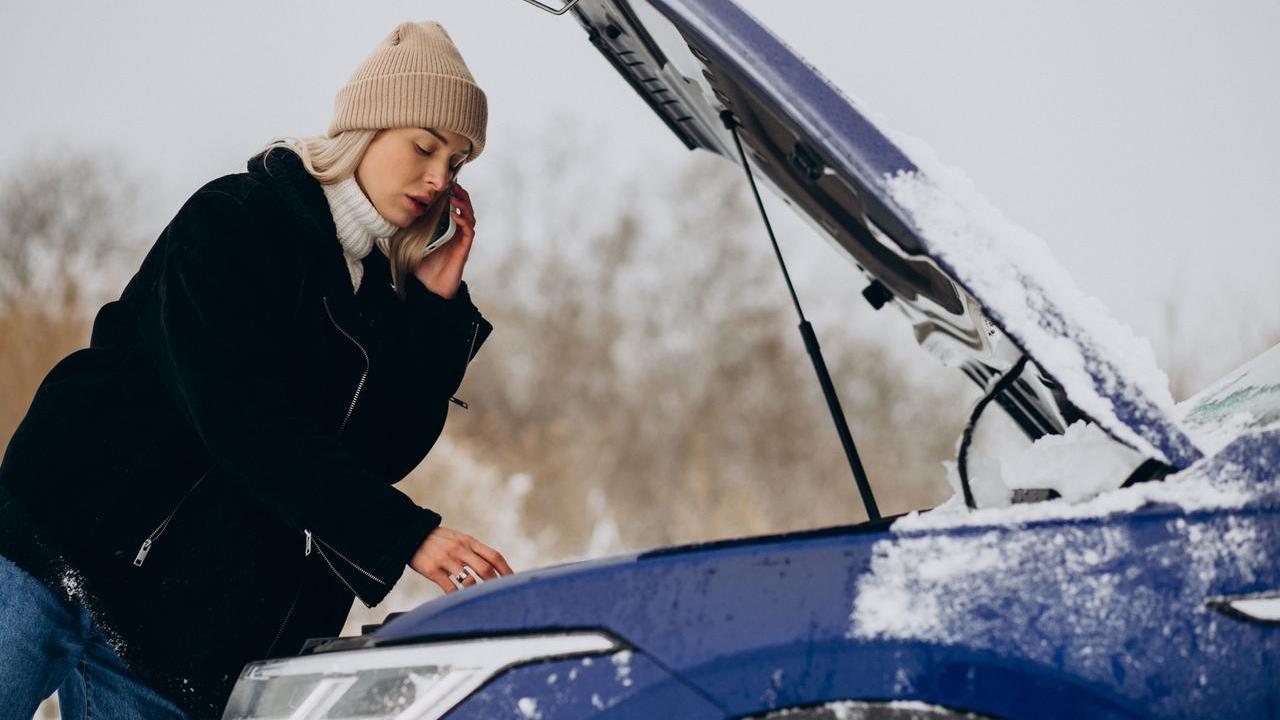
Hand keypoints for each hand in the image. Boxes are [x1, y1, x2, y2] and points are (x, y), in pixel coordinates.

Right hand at [410, 525, 512, 592]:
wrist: (410, 535)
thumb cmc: (439, 540)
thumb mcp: (459, 539)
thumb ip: (474, 551)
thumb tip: (494, 567)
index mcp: (469, 542)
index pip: (494, 556)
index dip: (506, 570)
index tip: (513, 581)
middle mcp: (460, 550)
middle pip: (485, 569)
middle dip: (495, 584)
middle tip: (500, 596)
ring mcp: (446, 560)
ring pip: (468, 580)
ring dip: (476, 592)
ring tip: (481, 601)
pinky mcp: (432, 570)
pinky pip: (449, 588)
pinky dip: (457, 597)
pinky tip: (460, 602)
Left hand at [412, 183, 475, 299]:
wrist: (429, 288)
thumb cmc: (422, 267)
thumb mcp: (410, 243)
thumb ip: (406, 230)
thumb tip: (392, 216)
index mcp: (444, 229)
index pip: (452, 207)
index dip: (452, 195)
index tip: (445, 184)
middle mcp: (455, 232)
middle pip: (464, 208)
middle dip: (461, 195)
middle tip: (454, 185)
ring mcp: (460, 240)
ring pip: (469, 216)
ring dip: (464, 205)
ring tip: (455, 196)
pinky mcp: (464, 248)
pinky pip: (468, 230)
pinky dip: (463, 220)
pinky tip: (455, 215)